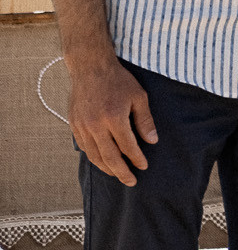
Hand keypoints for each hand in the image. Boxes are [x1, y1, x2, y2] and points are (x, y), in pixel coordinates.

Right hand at [68, 55, 155, 186]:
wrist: (91, 68)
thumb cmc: (118, 81)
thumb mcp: (138, 97)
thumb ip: (144, 120)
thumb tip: (152, 141)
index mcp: (114, 118)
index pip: (127, 146)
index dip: (136, 159)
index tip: (143, 167)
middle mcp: (95, 125)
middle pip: (109, 157)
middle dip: (121, 171)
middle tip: (131, 181)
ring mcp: (82, 126)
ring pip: (94, 155)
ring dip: (106, 168)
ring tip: (117, 174)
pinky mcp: (74, 125)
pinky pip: (84, 147)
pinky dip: (94, 157)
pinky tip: (102, 161)